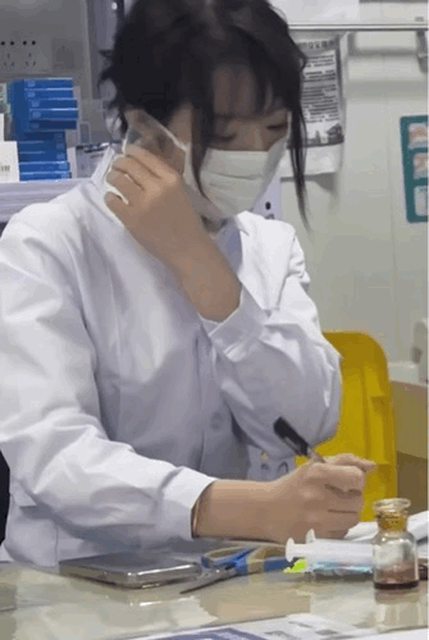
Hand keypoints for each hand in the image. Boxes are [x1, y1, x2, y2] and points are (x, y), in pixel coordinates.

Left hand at [105, 145, 208, 270]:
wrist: (188, 250)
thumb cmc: (187, 222)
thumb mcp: (180, 192)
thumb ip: (163, 178)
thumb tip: (140, 165)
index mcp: (172, 179)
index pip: (145, 156)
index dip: (131, 151)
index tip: (126, 152)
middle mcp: (156, 187)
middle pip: (128, 165)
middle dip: (119, 163)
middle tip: (116, 167)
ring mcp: (142, 203)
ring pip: (117, 180)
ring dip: (112, 177)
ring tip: (113, 180)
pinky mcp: (131, 219)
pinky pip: (112, 201)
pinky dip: (110, 197)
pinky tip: (114, 199)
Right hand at [265, 459, 368, 541]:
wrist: (265, 509)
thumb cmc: (293, 485)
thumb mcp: (314, 466)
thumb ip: (344, 462)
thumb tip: (372, 466)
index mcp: (316, 474)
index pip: (356, 478)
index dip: (356, 480)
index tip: (347, 482)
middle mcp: (317, 497)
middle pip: (358, 500)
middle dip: (352, 498)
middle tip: (339, 496)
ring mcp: (316, 520)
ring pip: (353, 518)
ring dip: (348, 513)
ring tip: (335, 509)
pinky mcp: (315, 538)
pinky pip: (343, 533)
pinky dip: (339, 527)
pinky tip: (327, 521)